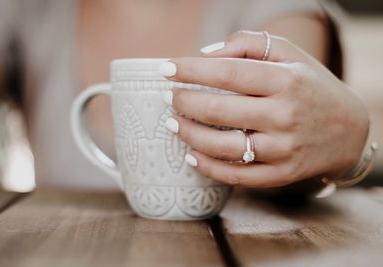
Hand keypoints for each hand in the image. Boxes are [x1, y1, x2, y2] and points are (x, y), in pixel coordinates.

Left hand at [160, 31, 368, 187]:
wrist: (349, 129)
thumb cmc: (312, 86)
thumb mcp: (290, 55)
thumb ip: (249, 45)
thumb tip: (205, 55)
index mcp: (285, 81)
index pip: (227, 73)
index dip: (190, 70)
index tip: (165, 69)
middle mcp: (284, 115)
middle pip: (218, 110)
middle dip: (184, 102)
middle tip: (169, 97)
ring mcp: (283, 148)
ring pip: (223, 146)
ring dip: (189, 135)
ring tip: (173, 124)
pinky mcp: (281, 173)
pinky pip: (237, 175)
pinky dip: (209, 167)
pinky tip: (191, 155)